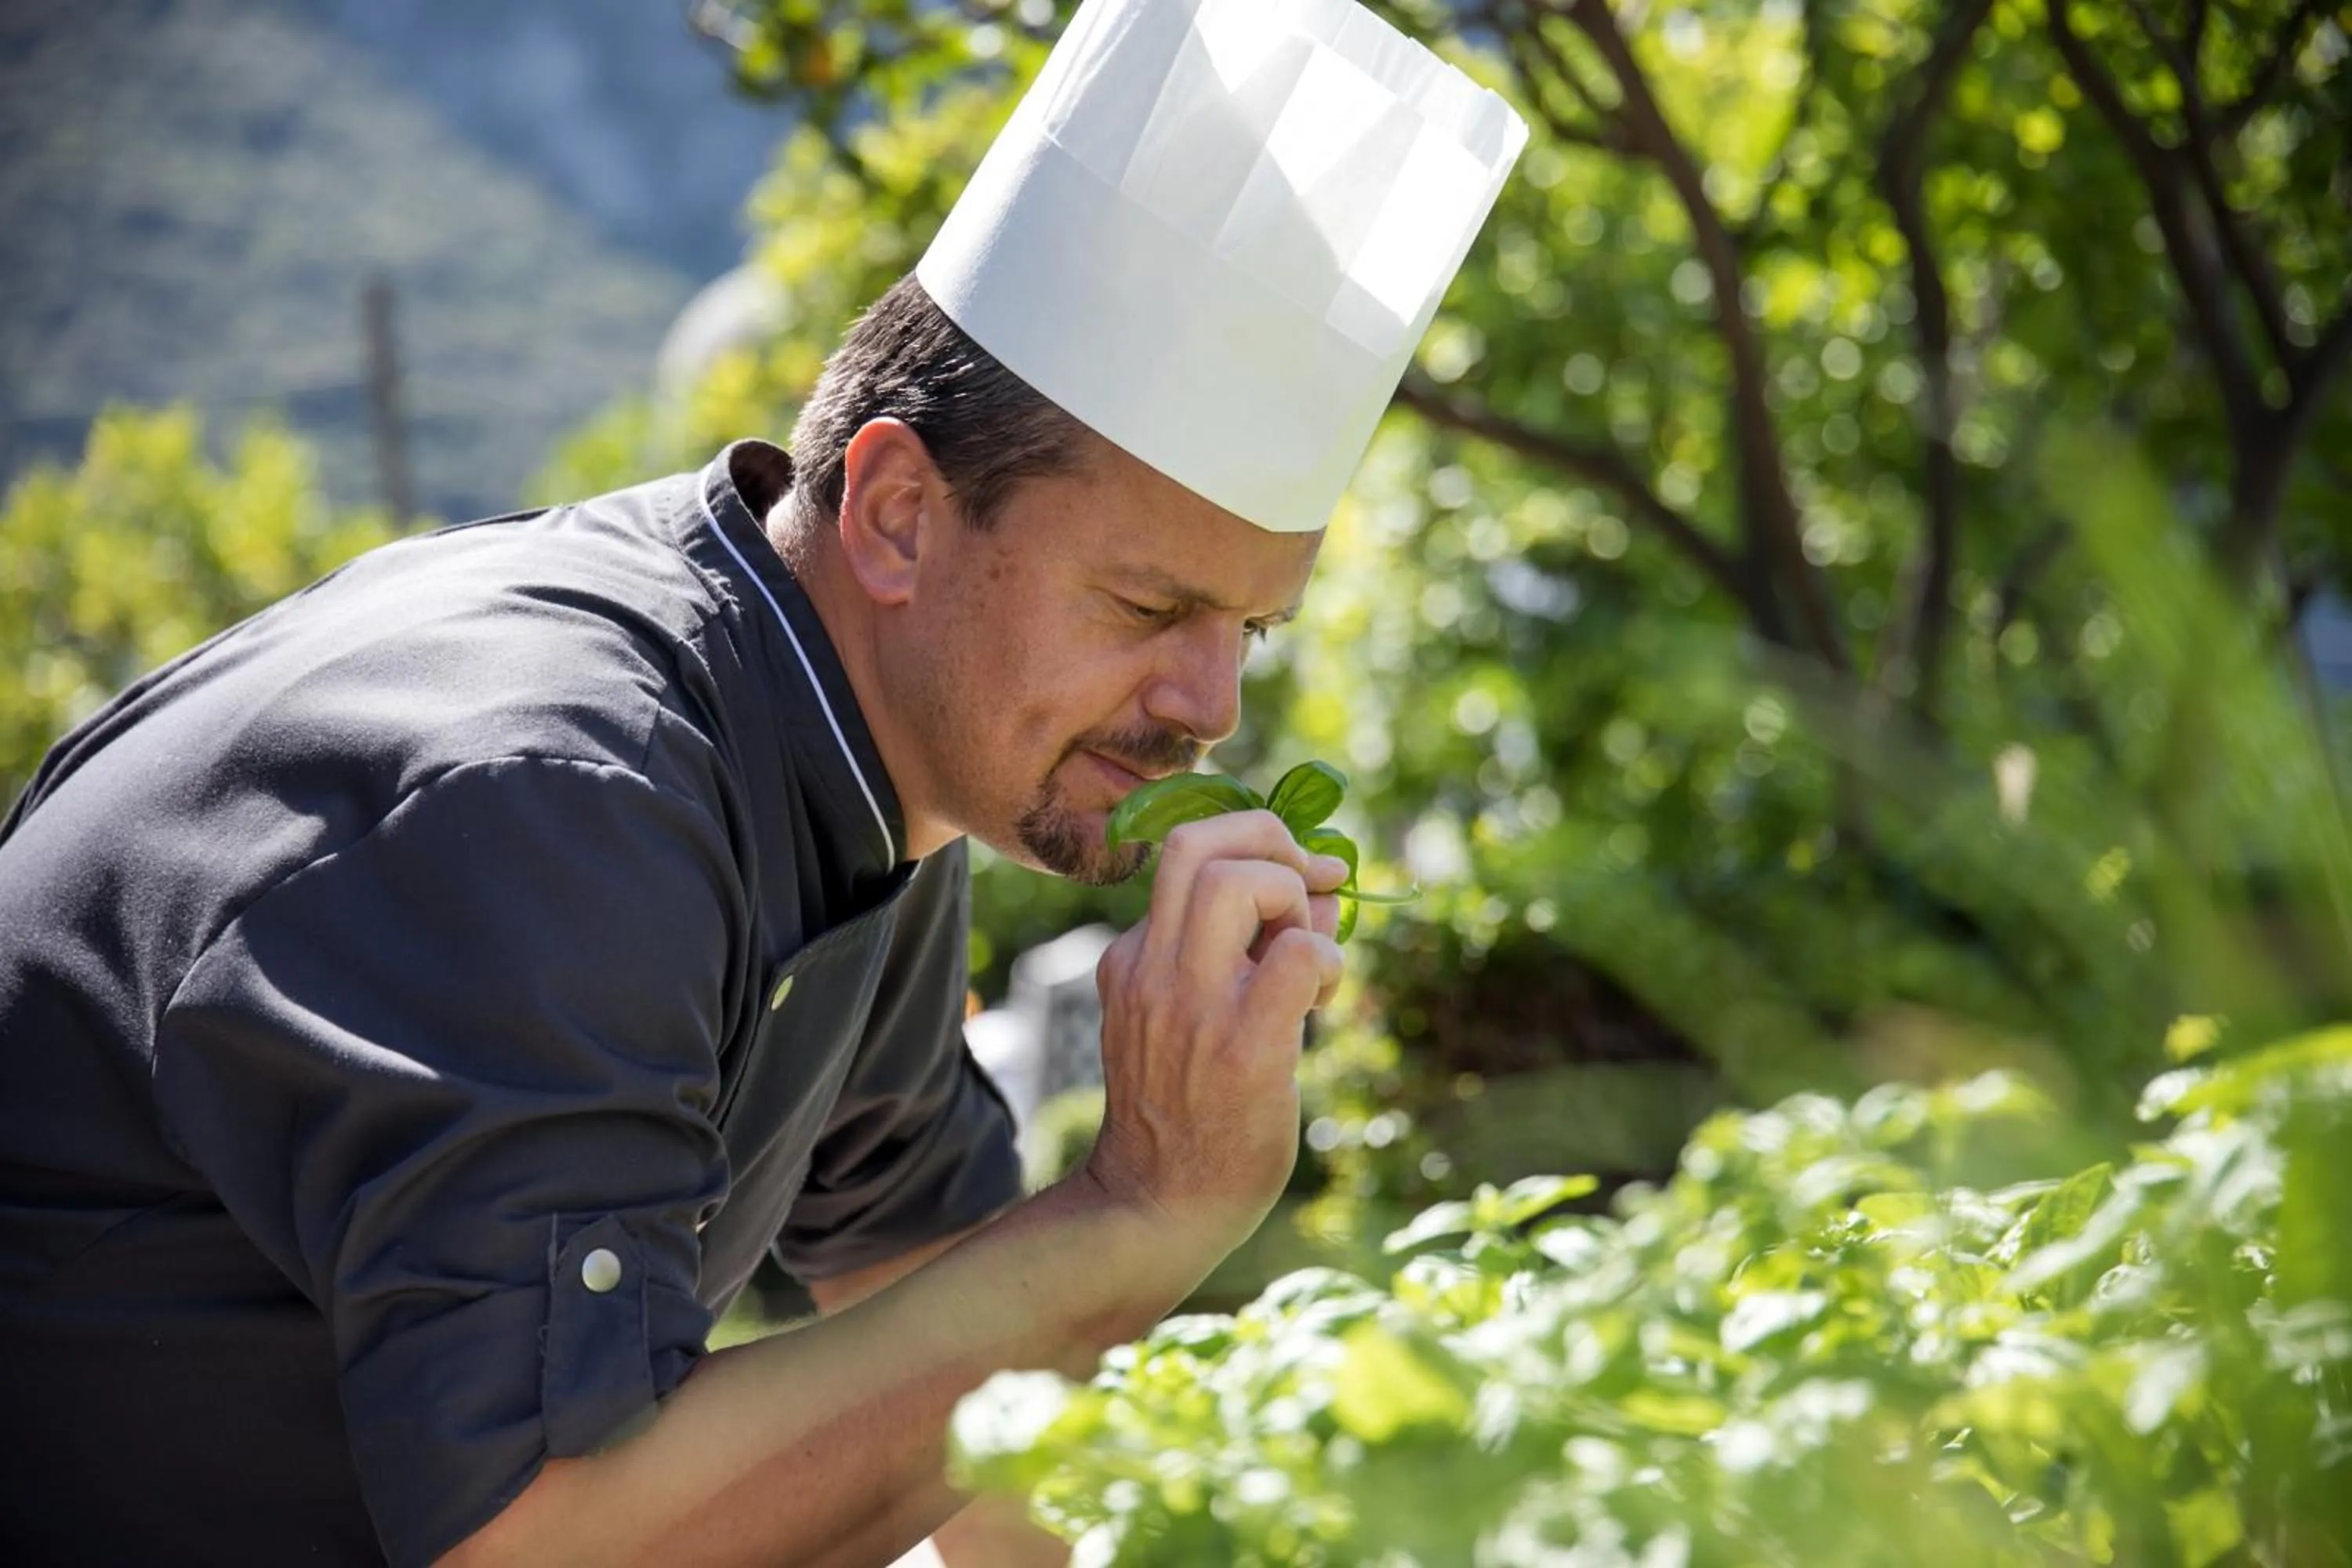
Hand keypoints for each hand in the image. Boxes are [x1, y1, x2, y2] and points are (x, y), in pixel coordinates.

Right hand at [1083, 810, 1347, 1262]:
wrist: (1158, 1207)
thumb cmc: (1189, 1114)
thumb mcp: (1187, 1018)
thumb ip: (1243, 951)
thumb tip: (1323, 891)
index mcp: (1133, 959)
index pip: (1185, 855)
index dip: (1251, 845)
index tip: (1297, 874)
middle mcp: (1151, 969)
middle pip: (1194, 841)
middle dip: (1270, 836)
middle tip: (1312, 878)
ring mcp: (1190, 1004)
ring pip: (1237, 880)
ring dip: (1293, 896)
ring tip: (1307, 955)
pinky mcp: (1243, 1045)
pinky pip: (1297, 954)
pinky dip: (1326, 957)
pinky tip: (1321, 1000)